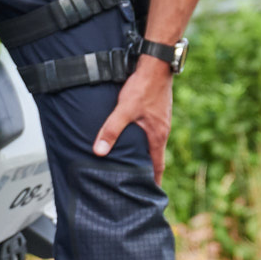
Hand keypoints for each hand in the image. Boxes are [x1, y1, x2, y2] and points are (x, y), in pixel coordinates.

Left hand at [92, 56, 173, 182]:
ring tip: (132, 166)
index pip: (157, 166)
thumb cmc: (143, 86)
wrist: (156, 63)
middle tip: (137, 186)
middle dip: (146, 172)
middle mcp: (162, 131)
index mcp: (157, 136)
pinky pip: (149, 132)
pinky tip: (132, 140)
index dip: (153, 182)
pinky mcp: (155, 111)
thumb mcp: (124, 110)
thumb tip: (99, 151)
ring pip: (151, 144)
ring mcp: (160, 120)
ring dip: (144, 155)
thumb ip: (111, 130)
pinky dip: (142, 141)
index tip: (150, 196)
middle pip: (154, 157)